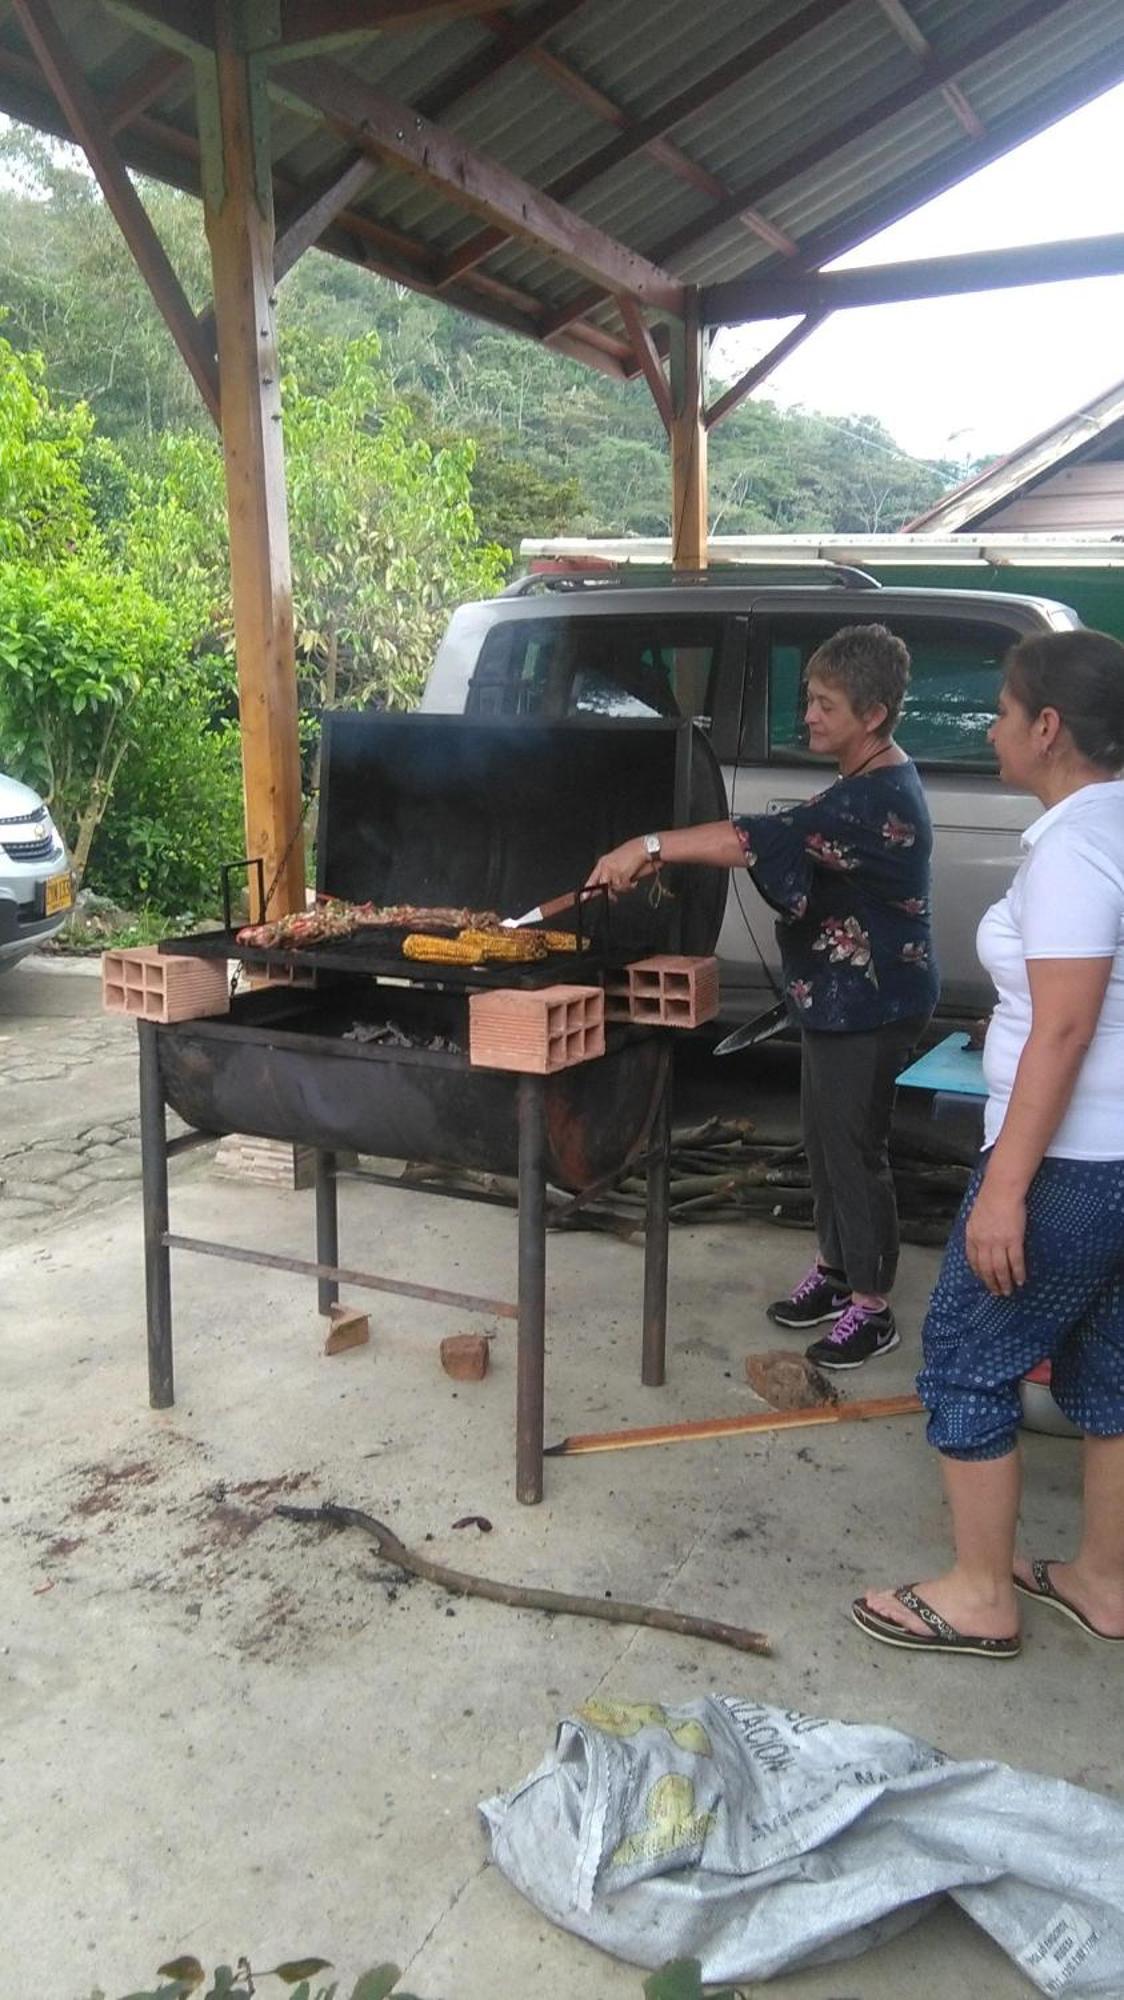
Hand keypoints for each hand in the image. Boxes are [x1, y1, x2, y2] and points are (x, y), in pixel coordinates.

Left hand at [585, 839, 657, 897]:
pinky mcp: (622, 874)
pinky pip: (624, 887)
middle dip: (609, 894)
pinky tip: (633, 882)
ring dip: (623, 888)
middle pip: (602, 886)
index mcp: (603, 863)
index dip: (588, 889)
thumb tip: (605, 889)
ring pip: (615, 888)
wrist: (641, 847)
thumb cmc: (631, 854)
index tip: (584, 898)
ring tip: (629, 883)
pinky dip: (630, 886)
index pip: (593, 878)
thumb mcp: (616, 864)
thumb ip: (609, 876)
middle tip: (614, 898)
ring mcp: (613, 870)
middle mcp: (606, 866)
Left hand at [965, 1178, 1026, 1296]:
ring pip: (1000, 1269)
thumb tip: (980, 1241)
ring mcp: (998, 1242)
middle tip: (997, 1293)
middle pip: (986, 1268)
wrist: (1002, 1190)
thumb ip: (977, 1231)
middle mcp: (983, 1242)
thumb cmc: (990, 1198)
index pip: (973, 1260)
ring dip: (1005, 1283)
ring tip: (1009, 1291)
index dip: (979, 1273)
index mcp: (972, 1236)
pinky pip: (1016, 1262)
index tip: (984, 1280)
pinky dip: (1018, 1273)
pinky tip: (1021, 1280)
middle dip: (992, 1283)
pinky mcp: (1014, 1240)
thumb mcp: (975, 1216)